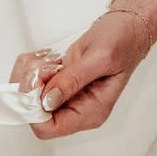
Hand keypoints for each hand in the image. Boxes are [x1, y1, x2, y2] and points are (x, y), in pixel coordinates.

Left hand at [15, 0, 156, 138]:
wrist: (127, 27)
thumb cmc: (123, 41)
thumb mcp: (99, 58)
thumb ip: (73, 81)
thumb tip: (48, 101)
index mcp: (90, 112)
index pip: (48, 128)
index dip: (35, 108)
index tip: (38, 82)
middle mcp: (76, 108)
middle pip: (34, 113)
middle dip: (31, 87)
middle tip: (43, 65)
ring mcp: (67, 95)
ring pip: (29, 96)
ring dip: (31, 74)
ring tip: (48, 59)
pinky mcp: (59, 82)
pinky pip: (33, 82)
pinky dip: (32, 67)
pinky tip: (46, 57)